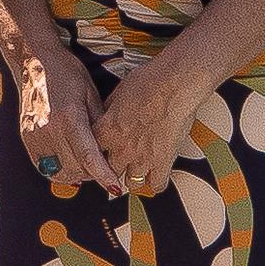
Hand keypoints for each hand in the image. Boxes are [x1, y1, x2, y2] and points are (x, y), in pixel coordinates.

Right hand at [11, 43, 116, 195]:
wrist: (34, 63)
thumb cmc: (68, 75)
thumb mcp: (91, 94)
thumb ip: (100, 124)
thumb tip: (113, 149)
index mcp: (69, 117)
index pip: (88, 156)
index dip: (103, 175)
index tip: (115, 188)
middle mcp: (49, 129)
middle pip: (75, 168)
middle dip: (92, 174)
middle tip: (104, 168)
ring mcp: (34, 136)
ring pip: (59, 172)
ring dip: (75, 174)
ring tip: (86, 166)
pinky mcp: (26, 138)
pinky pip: (44, 167)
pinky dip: (59, 170)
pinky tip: (69, 163)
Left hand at [89, 55, 208, 195]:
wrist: (175, 83)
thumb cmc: (149, 80)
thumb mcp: (119, 91)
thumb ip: (110, 109)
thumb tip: (106, 113)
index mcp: (107, 129)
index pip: (89, 152)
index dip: (94, 154)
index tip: (98, 154)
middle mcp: (121, 147)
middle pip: (108, 171)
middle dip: (112, 169)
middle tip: (119, 165)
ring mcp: (142, 158)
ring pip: (130, 184)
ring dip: (133, 178)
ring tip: (137, 172)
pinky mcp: (163, 162)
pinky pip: (157, 185)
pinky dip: (156, 183)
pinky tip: (156, 176)